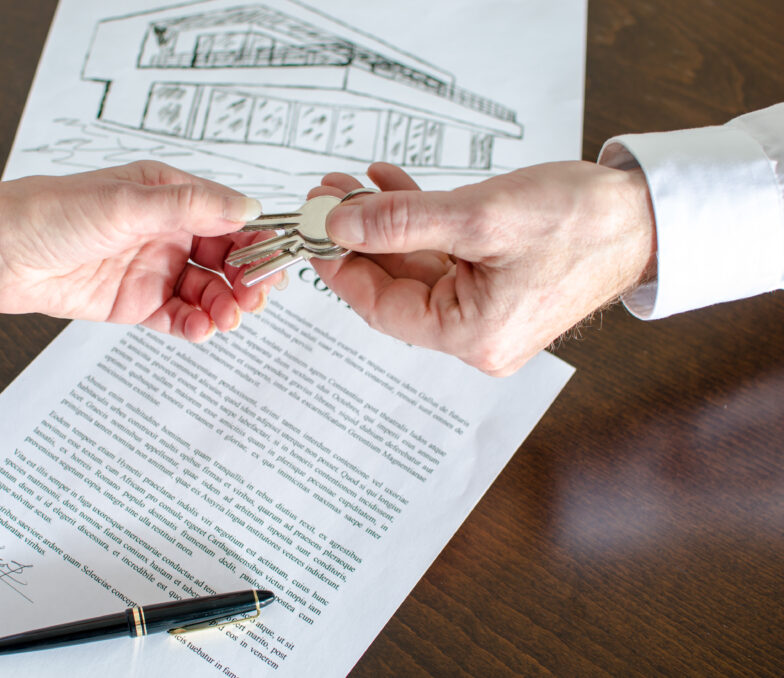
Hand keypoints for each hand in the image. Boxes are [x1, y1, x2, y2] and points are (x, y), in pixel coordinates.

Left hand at [0, 161, 273, 341]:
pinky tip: (199, 330)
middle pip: (226, 260)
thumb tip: (247, 207)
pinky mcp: (135, 303)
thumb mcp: (128, 202)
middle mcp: (167, 231)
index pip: (230, 218)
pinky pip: (178, 317)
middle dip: (245, 280)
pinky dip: (194, 326)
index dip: (256, 241)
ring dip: (223, 307)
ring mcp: (153, 269)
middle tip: (253, 298)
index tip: (273, 263)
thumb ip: (190, 206)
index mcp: (170, 196)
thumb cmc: (53, 212)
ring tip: (225, 319)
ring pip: (207, 292)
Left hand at [310, 161, 655, 375]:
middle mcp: (476, 336)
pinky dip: (417, 224)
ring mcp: (485, 312)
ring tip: (354, 186)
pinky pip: (441, 258)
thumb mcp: (479, 216)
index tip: (313, 230)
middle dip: (359, 238)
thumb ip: (402, 221)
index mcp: (472, 337)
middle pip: (394, 287)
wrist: (644, 215)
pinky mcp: (494, 287)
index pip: (382, 307)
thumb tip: (339, 225)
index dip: (340, 267)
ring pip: (414, 267)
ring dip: (384, 224)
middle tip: (328, 197)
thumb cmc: (581, 223)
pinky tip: (392, 188)